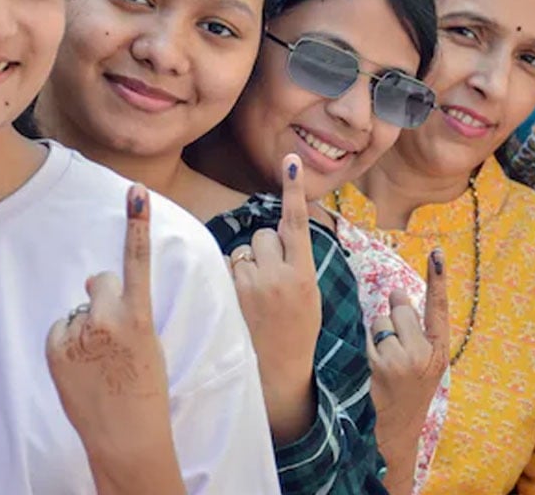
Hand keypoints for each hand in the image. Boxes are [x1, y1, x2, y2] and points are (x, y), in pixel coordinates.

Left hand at [46, 184, 181, 492]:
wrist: (126, 434)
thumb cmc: (143, 387)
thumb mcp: (146, 342)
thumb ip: (124, 307)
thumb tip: (92, 279)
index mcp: (139, 317)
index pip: (137, 261)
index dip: (137, 224)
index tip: (137, 192)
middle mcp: (107, 320)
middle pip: (101, 282)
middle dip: (104, 298)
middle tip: (114, 336)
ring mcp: (79, 334)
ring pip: (80, 309)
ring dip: (86, 327)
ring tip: (99, 362)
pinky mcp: (56, 348)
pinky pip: (61, 329)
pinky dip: (68, 343)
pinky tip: (81, 368)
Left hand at [227, 154, 321, 443]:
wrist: (277, 373)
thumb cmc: (296, 332)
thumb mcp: (309, 296)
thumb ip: (295, 264)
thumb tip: (277, 235)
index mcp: (303, 275)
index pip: (296, 224)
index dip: (293, 191)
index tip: (290, 161)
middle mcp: (277, 276)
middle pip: (263, 236)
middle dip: (264, 250)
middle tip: (269, 280)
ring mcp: (250, 286)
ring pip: (243, 251)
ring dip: (246, 265)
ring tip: (254, 296)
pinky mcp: (228, 295)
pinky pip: (225, 268)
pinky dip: (230, 278)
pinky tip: (238, 301)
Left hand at [367, 250, 449, 493]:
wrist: (394, 433)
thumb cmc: (405, 392)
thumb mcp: (421, 362)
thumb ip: (414, 330)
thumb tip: (397, 295)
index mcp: (439, 351)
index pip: (439, 307)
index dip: (438, 278)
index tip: (437, 253)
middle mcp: (426, 353)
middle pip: (401, 309)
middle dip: (393, 320)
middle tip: (394, 349)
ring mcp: (404, 360)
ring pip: (381, 321)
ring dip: (377, 335)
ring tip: (382, 362)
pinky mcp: (382, 365)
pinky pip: (368, 336)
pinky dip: (367, 346)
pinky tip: (372, 368)